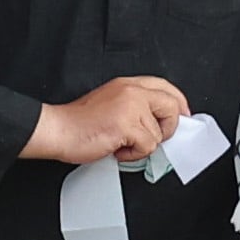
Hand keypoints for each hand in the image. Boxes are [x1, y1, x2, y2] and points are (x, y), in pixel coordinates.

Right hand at [31, 75, 188, 164]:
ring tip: (120, 142)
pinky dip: (133, 155)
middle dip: (167, 128)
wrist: (57, 130)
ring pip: (158, 134)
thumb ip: (136, 107)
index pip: (165, 87)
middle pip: (172, 107)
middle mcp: (131, 91)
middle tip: (149, 137)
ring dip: (142, 146)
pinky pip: (147, 146)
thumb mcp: (112, 104)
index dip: (178, 104)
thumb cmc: (79, 122)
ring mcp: (130, 106)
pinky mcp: (126, 124)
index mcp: (128, 84)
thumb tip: (161, 122)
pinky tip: (116, 148)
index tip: (181, 117)